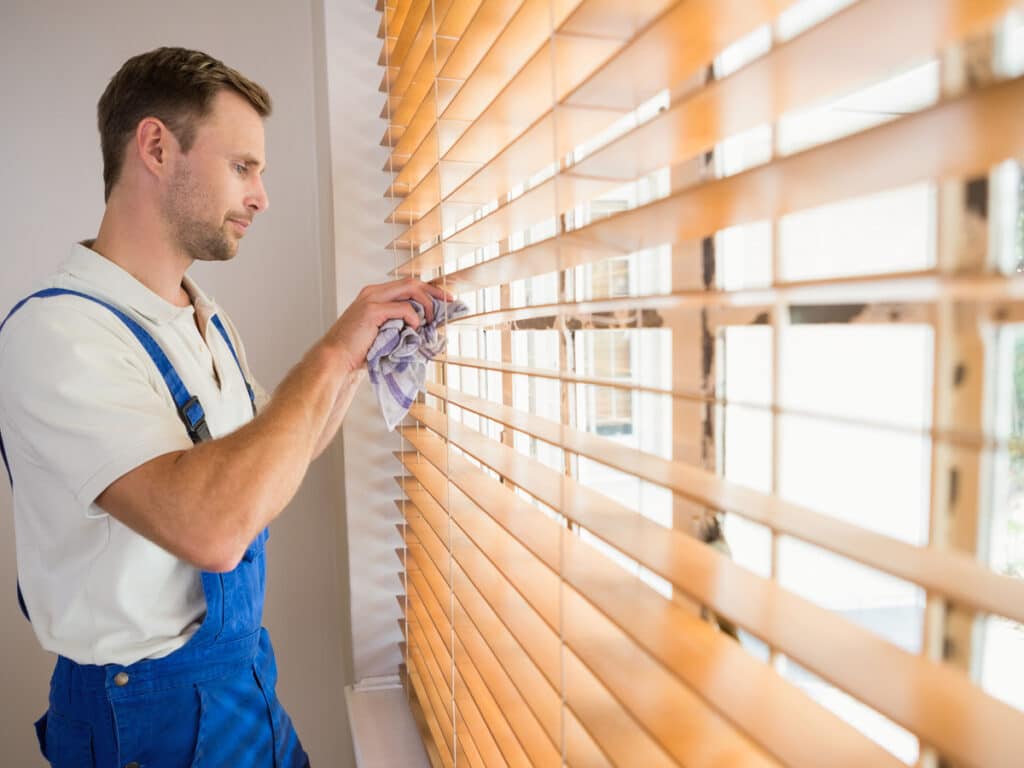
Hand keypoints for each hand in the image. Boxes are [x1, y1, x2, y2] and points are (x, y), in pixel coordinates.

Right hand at [324, 277, 453, 372]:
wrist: (336, 358)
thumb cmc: (358, 350)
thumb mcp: (384, 331)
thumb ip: (400, 323)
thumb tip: (425, 326)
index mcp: (374, 295)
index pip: (407, 285)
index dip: (429, 290)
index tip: (445, 299)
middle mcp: (373, 292)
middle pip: (412, 282)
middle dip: (434, 292)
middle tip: (449, 302)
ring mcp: (371, 299)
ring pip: (410, 289)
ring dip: (426, 305)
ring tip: (429, 322)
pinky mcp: (372, 310)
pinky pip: (403, 308)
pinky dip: (413, 319)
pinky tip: (414, 330)